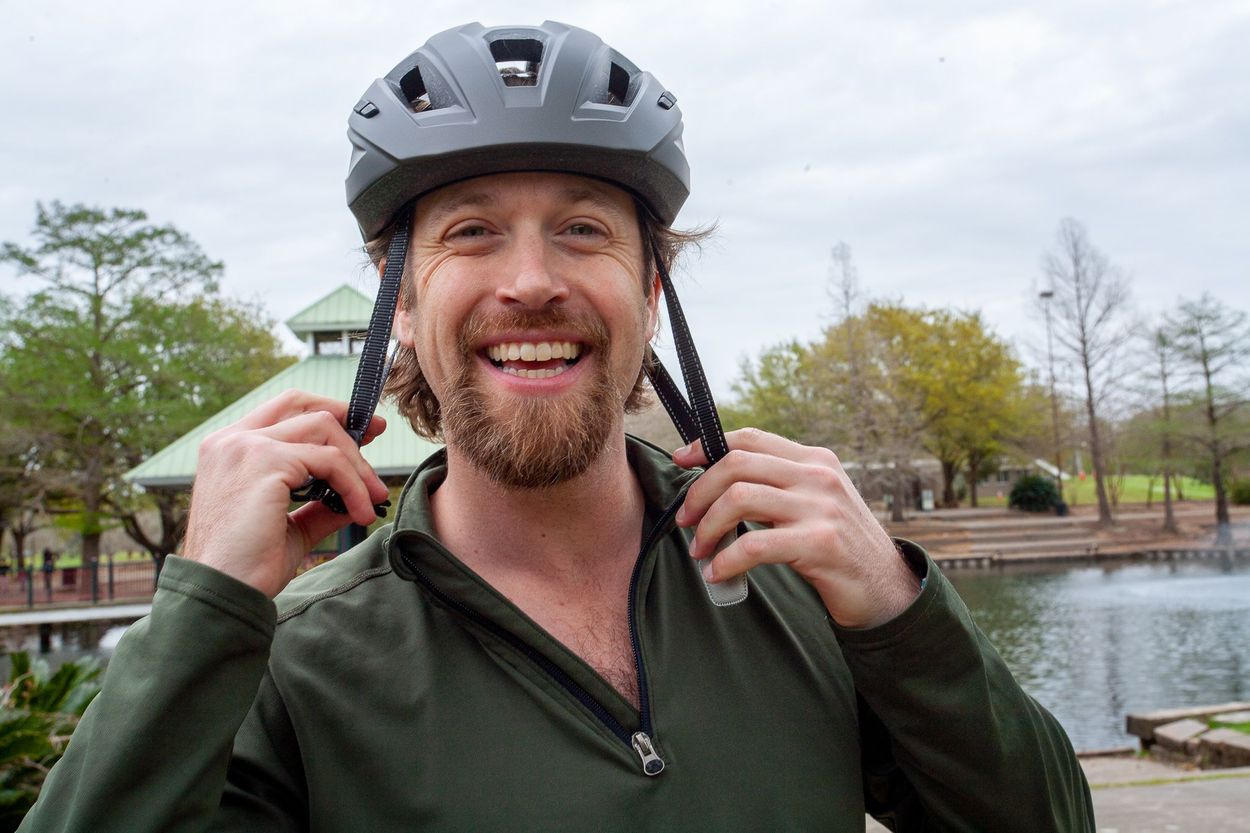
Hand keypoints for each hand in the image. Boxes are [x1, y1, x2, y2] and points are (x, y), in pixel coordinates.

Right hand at [181, 390, 389, 597]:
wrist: (221, 593)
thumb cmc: (247, 567)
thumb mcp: (289, 526)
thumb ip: (319, 504)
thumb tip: (359, 494)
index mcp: (228, 449)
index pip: (283, 409)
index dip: (326, 412)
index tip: (362, 431)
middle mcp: (231, 439)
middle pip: (302, 404)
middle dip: (346, 418)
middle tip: (378, 433)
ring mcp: (245, 446)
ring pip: (322, 428)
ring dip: (357, 463)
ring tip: (372, 498)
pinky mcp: (265, 461)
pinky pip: (329, 461)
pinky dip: (354, 485)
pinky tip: (360, 513)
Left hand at [673, 428, 920, 627]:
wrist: (886, 589)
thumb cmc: (839, 547)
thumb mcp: (816, 502)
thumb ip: (779, 485)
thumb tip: (716, 482)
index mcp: (814, 460)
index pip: (751, 438)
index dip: (708, 447)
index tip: (681, 462)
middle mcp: (818, 476)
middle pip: (737, 464)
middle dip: (699, 493)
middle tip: (685, 521)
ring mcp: (821, 508)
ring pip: (739, 499)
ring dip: (708, 528)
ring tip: (700, 550)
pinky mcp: (820, 543)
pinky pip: (754, 544)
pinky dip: (726, 560)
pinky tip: (718, 573)